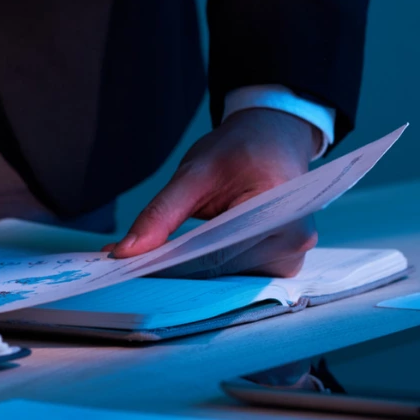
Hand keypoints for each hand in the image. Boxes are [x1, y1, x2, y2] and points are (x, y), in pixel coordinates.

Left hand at [106, 109, 321, 277]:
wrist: (274, 138)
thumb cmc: (240, 149)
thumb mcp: (194, 172)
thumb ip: (160, 213)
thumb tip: (126, 251)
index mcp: (280, 212)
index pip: (217, 253)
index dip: (171, 264)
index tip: (132, 269)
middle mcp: (293, 242)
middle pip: (222, 272)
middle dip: (176, 271)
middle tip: (132, 266)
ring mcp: (290, 258)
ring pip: (228, 281)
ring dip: (193, 276)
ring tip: (157, 263)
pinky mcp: (281, 266)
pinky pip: (237, 278)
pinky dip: (209, 273)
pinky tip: (184, 263)